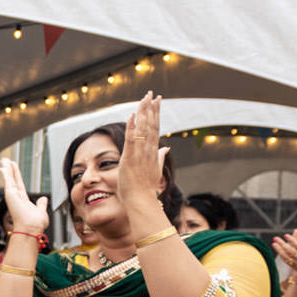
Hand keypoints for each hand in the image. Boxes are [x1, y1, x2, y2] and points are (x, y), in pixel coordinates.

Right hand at [0, 158, 51, 240]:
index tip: (13, 170)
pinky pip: (8, 180)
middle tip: (6, 162)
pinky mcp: (10, 194)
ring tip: (4, 160)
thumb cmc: (35, 224)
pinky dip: (6, 172)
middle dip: (9, 170)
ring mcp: (12, 195)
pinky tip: (4, 165)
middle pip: (12, 180)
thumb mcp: (41, 211)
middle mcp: (16, 197)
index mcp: (23, 201)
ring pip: (9, 178)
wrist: (31, 228)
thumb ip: (41, 204)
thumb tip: (43, 199)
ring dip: (6, 168)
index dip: (16, 176)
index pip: (19, 185)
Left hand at [117, 92, 168, 215]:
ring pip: (143, 129)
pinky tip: (132, 115)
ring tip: (145, 98)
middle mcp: (149, 151)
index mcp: (153, 153)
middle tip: (153, 94)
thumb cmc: (146, 189)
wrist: (142, 202)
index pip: (155, 129)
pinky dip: (132, 127)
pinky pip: (131, 140)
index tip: (157, 102)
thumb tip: (166, 148)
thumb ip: (160, 157)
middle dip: (151, 108)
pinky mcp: (130, 159)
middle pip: (151, 125)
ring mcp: (140, 154)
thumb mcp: (155, 171)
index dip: (156, 114)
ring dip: (144, 113)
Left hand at [273, 218, 296, 280]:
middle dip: (282, 244)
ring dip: (279, 250)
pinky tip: (278, 252)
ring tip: (273, 244)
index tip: (286, 235)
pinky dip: (282, 257)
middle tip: (275, 238)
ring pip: (287, 257)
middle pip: (290, 251)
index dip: (292, 241)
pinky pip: (288, 262)